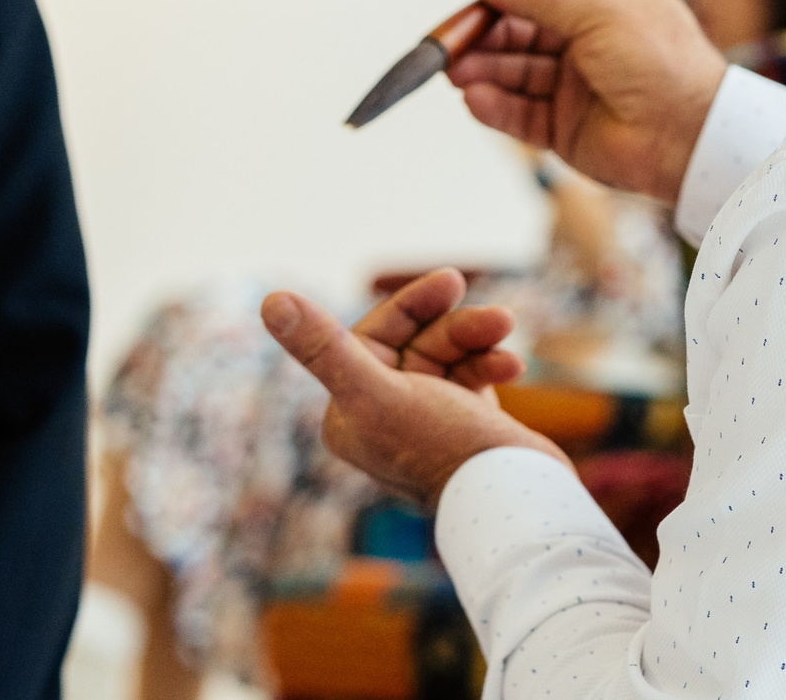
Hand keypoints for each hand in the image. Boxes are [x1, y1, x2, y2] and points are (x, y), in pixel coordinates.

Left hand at [263, 270, 564, 509]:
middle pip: (420, 342)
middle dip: (461, 327)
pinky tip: (513, 367)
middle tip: (501, 319)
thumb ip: (323, 348)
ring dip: (482, 342)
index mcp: (350, 413)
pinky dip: (493, 365)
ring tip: (511, 340)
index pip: (377, 335)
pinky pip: (473, 376)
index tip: (451, 281)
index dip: (415, 305)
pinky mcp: (463, 425)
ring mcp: (425, 421)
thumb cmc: (443, 449)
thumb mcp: (377, 392)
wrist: (514, 504)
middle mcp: (382, 417)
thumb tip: (271, 301)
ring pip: (451, 355)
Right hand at [449, 0, 729, 205]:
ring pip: (516, 73)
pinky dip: (496, 106)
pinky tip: (476, 99)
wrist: (691, 136)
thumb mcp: (598, 11)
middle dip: (485, 37)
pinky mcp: (565, 129)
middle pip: (521, 33)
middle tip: (451, 43)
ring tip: (455, 73)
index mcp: (604, 3)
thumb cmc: (661, 62)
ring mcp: (575, 87)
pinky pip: (521, 114)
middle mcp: (588, 43)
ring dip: (484, 71)